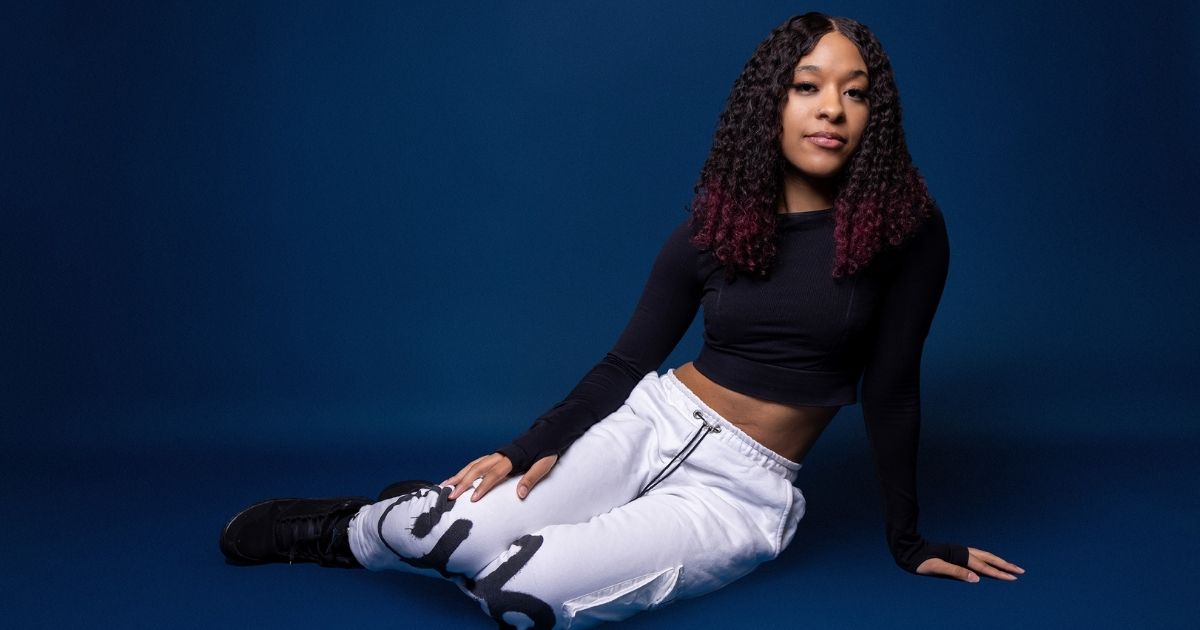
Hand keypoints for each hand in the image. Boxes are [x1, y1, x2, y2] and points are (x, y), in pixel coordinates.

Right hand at [441, 453, 558, 501]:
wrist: (546, 434)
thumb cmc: (546, 451)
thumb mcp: (544, 465)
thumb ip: (531, 478)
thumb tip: (520, 494)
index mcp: (511, 459)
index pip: (493, 475)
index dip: (482, 487)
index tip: (472, 499)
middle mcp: (500, 456)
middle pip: (477, 469)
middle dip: (462, 483)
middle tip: (450, 496)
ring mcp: (496, 455)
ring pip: (473, 465)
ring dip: (458, 475)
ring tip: (444, 486)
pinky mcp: (495, 456)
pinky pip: (476, 463)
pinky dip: (465, 470)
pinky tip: (457, 477)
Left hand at [916, 547, 1024, 582]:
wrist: (910, 550)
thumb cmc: (921, 561)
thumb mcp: (936, 568)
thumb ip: (956, 572)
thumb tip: (976, 578)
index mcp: (960, 556)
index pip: (984, 567)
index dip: (999, 573)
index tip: (1013, 577)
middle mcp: (963, 552)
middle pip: (989, 559)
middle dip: (1005, 565)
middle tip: (1021, 571)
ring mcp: (960, 552)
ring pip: (985, 556)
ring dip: (998, 561)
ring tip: (1011, 567)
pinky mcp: (957, 554)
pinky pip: (978, 557)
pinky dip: (988, 560)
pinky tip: (991, 563)